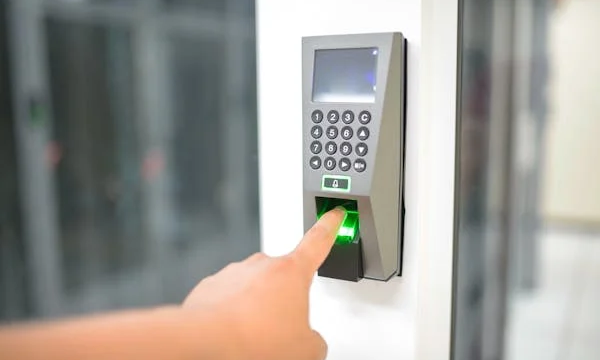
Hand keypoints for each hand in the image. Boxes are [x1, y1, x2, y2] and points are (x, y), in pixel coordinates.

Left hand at [182, 207, 344, 359]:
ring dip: (255, 309)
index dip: (329, 227)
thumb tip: (309, 343)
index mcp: (291, 272)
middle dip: (283, 300)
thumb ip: (315, 339)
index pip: (318, 241)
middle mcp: (261, 266)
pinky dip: (231, 316)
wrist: (205, 344)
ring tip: (253, 338)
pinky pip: (227, 299)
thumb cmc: (254, 342)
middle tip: (280, 329)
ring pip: (252, 290)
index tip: (333, 214)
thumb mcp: (306, 349)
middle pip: (282, 277)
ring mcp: (233, 275)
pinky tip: (232, 336)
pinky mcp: (210, 288)